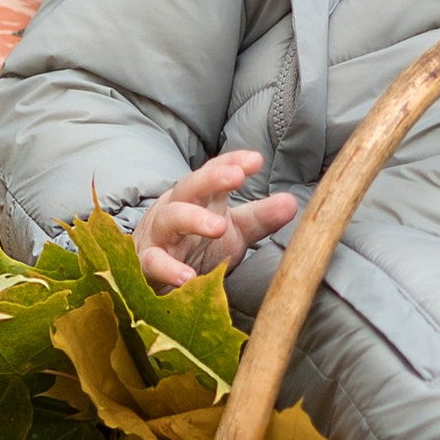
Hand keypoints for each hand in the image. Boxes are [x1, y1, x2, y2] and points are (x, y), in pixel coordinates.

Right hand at [135, 149, 298, 291]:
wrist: (154, 277)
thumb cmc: (196, 247)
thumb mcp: (234, 232)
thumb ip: (260, 218)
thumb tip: (292, 202)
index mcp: (198, 198)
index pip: (213, 171)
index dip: (232, 162)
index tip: (256, 160)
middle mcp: (176, 208)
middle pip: (190, 185)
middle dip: (212, 178)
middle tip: (237, 177)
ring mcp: (159, 235)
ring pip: (170, 218)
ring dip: (193, 218)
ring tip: (219, 227)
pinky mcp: (147, 264)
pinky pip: (153, 262)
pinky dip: (168, 269)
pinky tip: (187, 278)